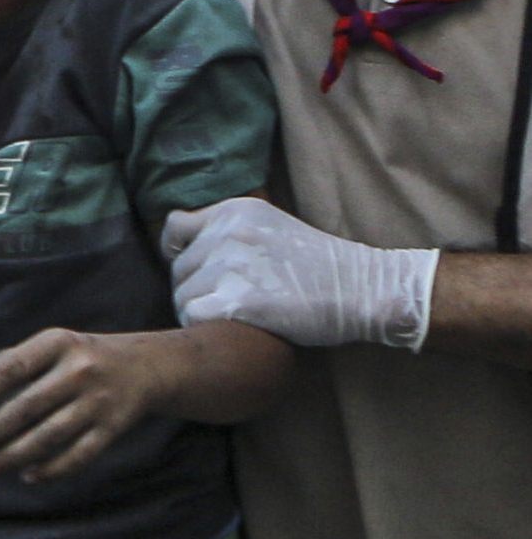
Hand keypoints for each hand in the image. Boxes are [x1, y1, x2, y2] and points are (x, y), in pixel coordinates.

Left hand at [0, 328, 160, 481]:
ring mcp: (98, 400)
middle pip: (26, 407)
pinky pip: (79, 455)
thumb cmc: (78, 358)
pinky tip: (27, 477)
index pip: (10, 369)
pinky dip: (52, 469)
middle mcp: (78, 369)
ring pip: (49, 435)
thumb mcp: (48, 348)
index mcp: (56, 343)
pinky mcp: (114, 427)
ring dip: (13, 457)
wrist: (144, 366)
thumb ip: (8, 364)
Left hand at [163, 198, 437, 351]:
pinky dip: (206, 327)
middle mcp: (226, 232)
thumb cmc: (319, 265)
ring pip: (182, 296)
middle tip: (231, 301)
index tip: (199, 271)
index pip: (174, 228)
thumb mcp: (270, 226)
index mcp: (233, 210)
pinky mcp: (236, 300)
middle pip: (178, 270)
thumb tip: (176, 247)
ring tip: (236, 315)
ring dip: (200, 312)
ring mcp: (230, 265)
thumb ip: (228, 231)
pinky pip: (193, 316)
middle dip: (196, 289)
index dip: (179, 253)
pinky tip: (232, 327)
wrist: (363, 289)